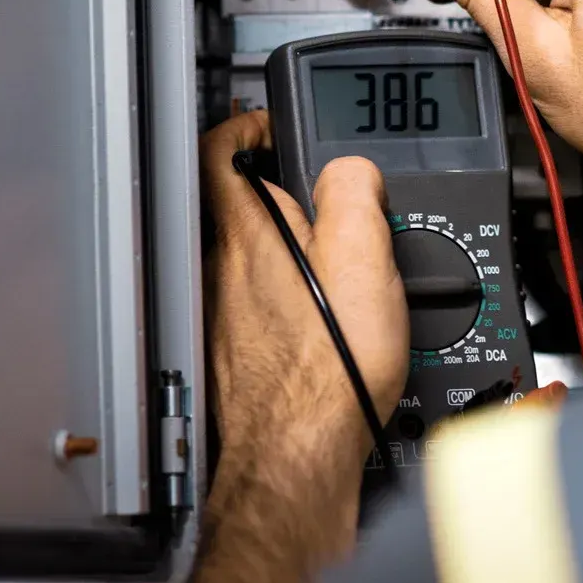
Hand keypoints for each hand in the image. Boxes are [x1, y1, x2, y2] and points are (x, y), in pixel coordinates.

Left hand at [200, 110, 406, 479]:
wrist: (299, 458)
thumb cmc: (327, 374)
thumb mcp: (363, 260)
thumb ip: (352, 194)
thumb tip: (349, 168)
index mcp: (247, 235)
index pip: (220, 149)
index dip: (245, 124)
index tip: (269, 123)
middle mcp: (221, 271)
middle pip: (236, 204)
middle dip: (278, 192)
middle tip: (322, 197)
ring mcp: (220, 315)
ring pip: (246, 258)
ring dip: (283, 249)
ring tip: (335, 264)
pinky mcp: (231, 356)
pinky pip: (253, 306)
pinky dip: (284, 300)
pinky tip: (321, 325)